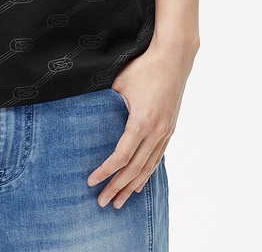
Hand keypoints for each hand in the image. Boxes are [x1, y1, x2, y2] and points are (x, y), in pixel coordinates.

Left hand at [86, 39, 196, 208]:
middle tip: (102, 203)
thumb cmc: (144, 66)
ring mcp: (165, 132)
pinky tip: (138, 184)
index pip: (121, 156)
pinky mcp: (170, 129)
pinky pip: (157, 159)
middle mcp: (156, 132)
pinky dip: (146, 174)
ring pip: (148, 168)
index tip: (91, 181)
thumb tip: (87, 113)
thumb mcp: (119, 81)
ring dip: (132, 186)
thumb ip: (106, 101)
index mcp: (142, 121)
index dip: (105, 171)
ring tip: (119, 202)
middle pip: (134, 169)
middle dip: (116, 187)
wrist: (174, 58)